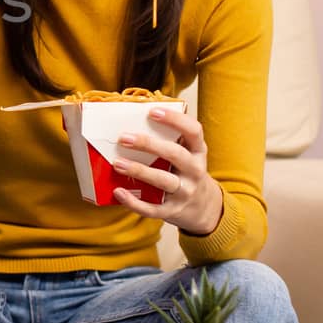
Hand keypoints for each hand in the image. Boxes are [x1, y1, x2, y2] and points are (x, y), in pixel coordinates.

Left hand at [110, 107, 223, 235]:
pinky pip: (154, 208)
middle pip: (175, 154)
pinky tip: (119, 192)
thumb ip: (171, 140)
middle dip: (149, 144)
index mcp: (198, 152)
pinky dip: (135, 202)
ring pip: (163, 180)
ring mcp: (185, 192)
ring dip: (139, 171)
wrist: (205, 208)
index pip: (193, 131)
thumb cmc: (186, 172)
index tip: (153, 111)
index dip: (175, 120)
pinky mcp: (174, 210)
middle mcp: (195, 171)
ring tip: (117, 164)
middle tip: (124, 138)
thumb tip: (135, 120)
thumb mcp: (188, 154)